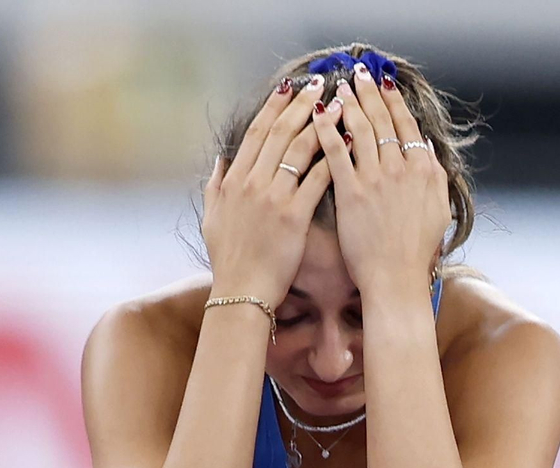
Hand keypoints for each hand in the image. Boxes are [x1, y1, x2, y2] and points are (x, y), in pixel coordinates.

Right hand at [202, 74, 336, 308]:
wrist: (241, 293)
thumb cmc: (228, 260)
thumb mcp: (211, 218)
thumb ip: (215, 185)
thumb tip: (222, 160)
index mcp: (234, 181)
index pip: (256, 134)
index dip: (274, 107)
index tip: (289, 87)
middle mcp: (252, 184)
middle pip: (279, 133)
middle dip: (301, 104)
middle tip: (319, 83)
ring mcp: (272, 199)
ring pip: (298, 150)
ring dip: (320, 123)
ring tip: (339, 104)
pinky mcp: (293, 217)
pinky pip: (316, 180)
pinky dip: (332, 159)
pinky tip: (348, 143)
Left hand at [312, 64, 449, 294]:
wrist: (396, 280)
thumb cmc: (415, 253)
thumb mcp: (439, 210)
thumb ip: (435, 179)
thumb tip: (428, 155)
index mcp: (425, 170)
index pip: (407, 125)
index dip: (394, 101)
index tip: (384, 84)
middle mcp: (402, 168)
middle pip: (383, 120)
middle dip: (370, 93)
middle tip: (358, 73)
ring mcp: (376, 179)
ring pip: (361, 129)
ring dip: (349, 103)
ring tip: (338, 86)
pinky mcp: (352, 193)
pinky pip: (337, 152)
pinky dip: (328, 129)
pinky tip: (319, 114)